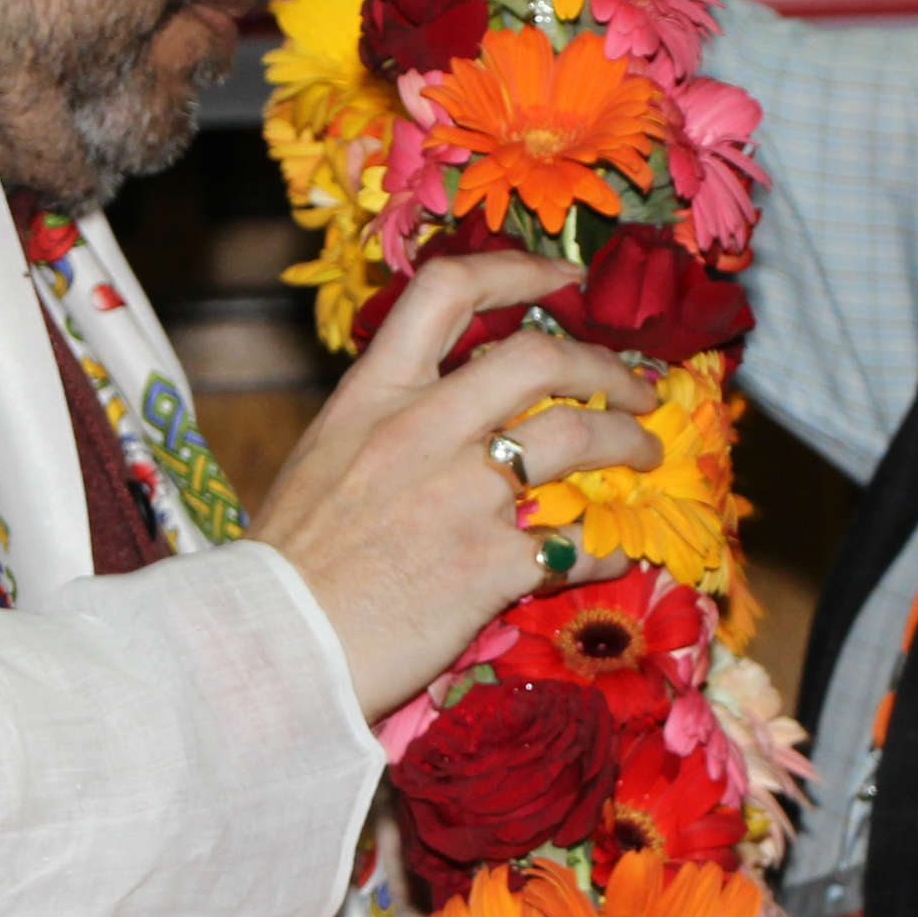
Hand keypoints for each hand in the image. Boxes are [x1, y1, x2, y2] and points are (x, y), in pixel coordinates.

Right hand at [258, 251, 664, 721]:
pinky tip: (612, 553)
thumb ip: (385, 427)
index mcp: (372, 394)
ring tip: (645, 457)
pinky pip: (577, 544)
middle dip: (605, 369)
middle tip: (636, 389)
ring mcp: (460, 494)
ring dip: (628, 444)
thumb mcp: (322, 460)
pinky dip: (607, 548)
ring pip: (577, 440)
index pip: (448, 292)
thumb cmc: (287, 563)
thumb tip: (447, 417)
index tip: (564, 280)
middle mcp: (421, 429)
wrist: (272, 644)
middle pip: (540, 358)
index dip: (518, 272)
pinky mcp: (488, 565)